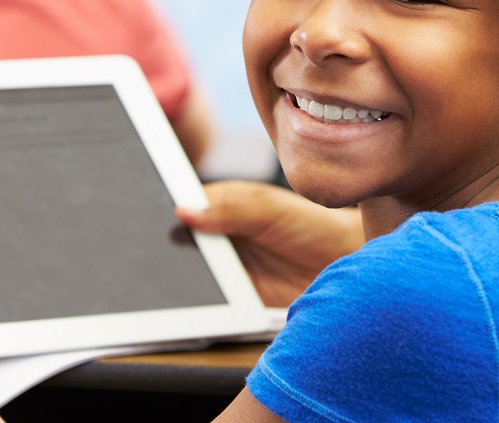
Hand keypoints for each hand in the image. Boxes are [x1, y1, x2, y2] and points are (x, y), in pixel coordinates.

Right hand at [177, 181, 363, 306]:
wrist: (343, 263)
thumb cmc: (313, 226)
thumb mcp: (271, 210)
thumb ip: (230, 210)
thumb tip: (185, 210)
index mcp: (227, 201)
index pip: (189, 203)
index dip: (172, 208)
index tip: (154, 216)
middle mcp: (224, 231)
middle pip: (185, 238)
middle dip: (171, 244)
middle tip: (160, 250)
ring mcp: (228, 262)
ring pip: (192, 268)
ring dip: (184, 272)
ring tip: (178, 273)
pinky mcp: (236, 292)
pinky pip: (210, 295)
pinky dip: (202, 297)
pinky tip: (198, 297)